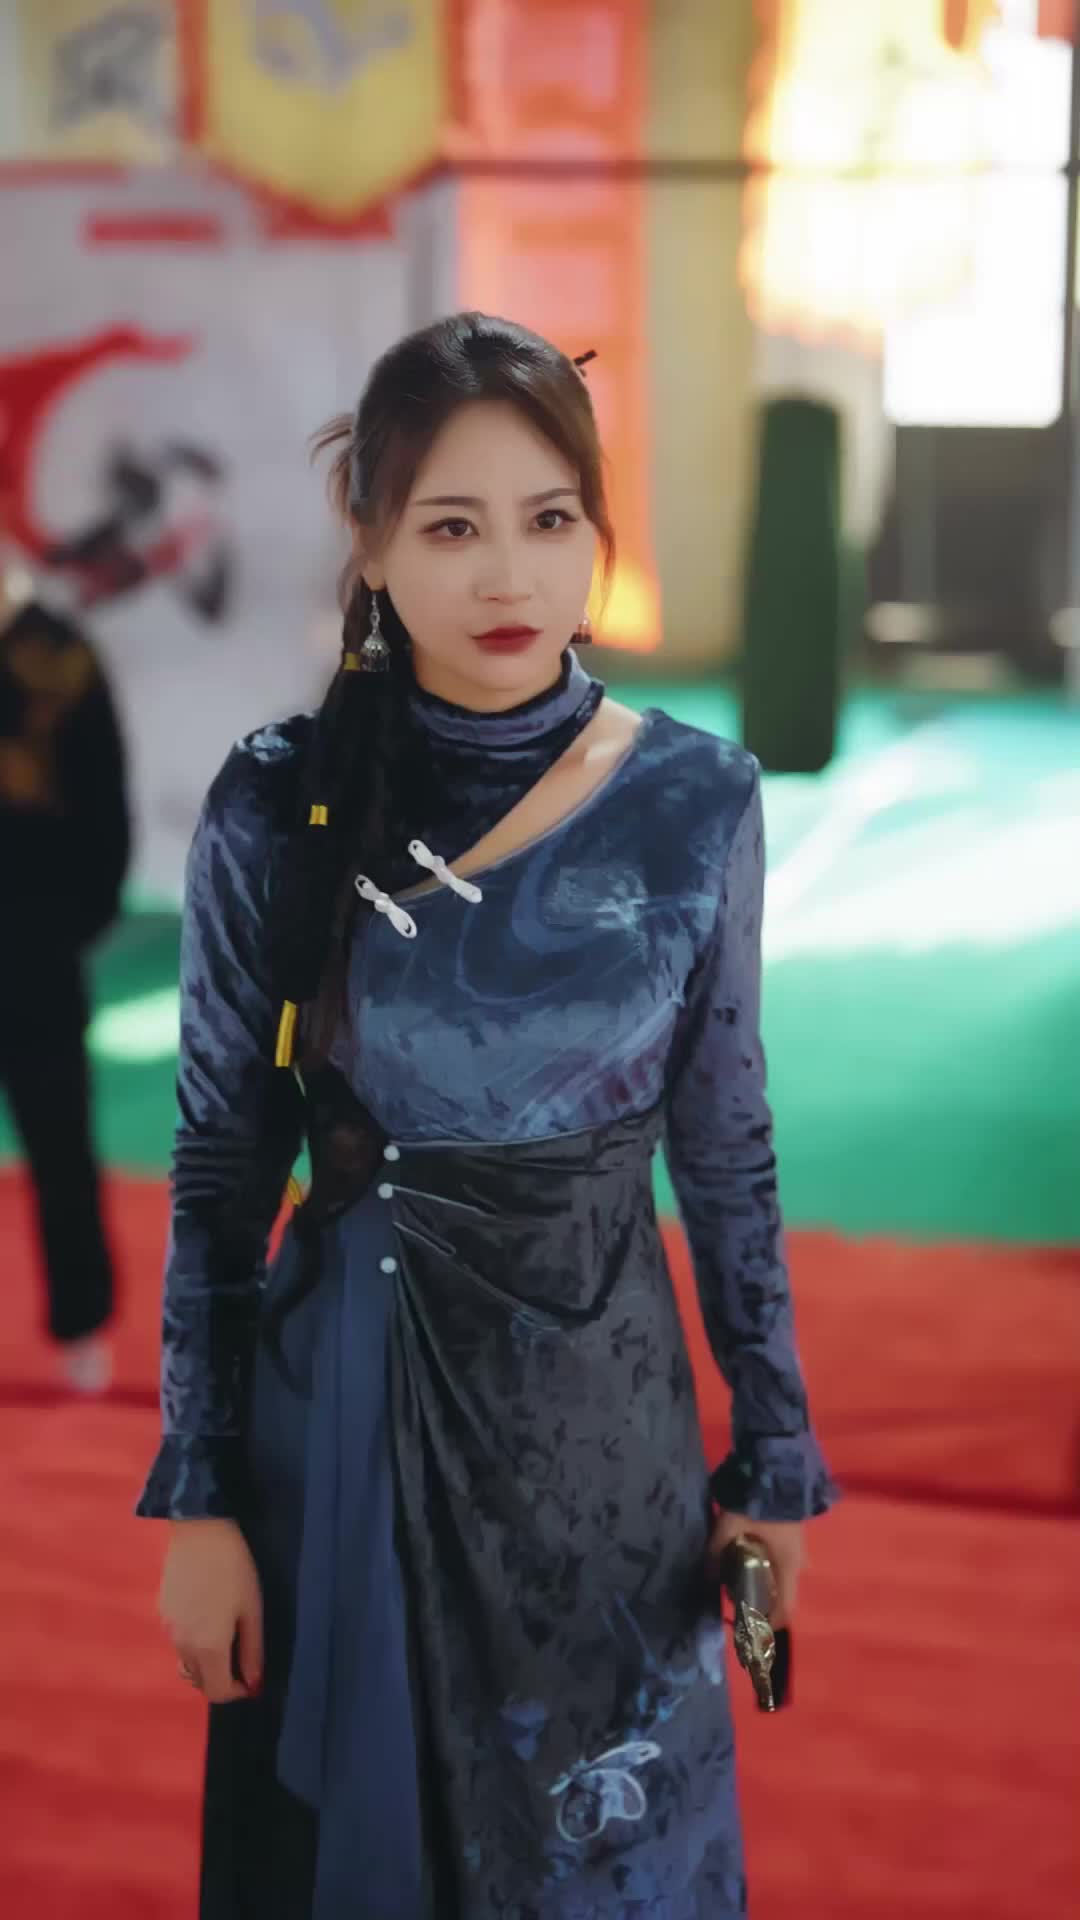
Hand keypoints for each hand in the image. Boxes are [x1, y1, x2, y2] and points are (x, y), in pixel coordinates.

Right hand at [159, 1518, 262, 1704]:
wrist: (199, 1530)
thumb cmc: (234, 1568)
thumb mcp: (252, 1609)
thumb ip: (253, 1650)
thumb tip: (253, 1683)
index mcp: (208, 1648)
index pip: (216, 1692)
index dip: (236, 1692)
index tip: (251, 1679)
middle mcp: (182, 1645)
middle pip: (199, 1681)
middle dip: (221, 1679)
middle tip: (241, 1657)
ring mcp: (168, 1629)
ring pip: (186, 1663)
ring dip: (205, 1663)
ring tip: (225, 1636)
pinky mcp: (162, 1613)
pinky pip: (178, 1641)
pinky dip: (193, 1643)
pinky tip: (207, 1616)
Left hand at [707, 1511, 805, 1628]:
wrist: (778, 1466)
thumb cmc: (758, 1502)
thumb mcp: (729, 1527)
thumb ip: (716, 1552)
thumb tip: (706, 1577)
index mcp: (788, 1567)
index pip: (786, 1610)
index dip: (768, 1625)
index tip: (748, 1627)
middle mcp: (798, 1563)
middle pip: (782, 1595)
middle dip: (759, 1601)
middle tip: (734, 1597)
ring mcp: (798, 1548)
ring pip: (781, 1577)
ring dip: (762, 1582)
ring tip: (736, 1575)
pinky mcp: (794, 1535)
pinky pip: (781, 1561)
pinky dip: (766, 1566)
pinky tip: (747, 1555)